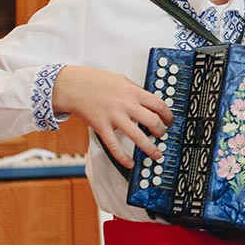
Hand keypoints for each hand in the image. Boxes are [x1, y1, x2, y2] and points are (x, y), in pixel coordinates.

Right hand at [53, 67, 171, 167]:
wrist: (74, 85)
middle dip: (161, 132)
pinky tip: (130, 163)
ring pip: (138, 137)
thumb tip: (150, 102)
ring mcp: (114, 117)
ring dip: (150, 148)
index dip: (168, 116)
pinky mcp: (102, 127)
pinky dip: (124, 158)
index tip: (170, 122)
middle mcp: (126, 105)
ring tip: (156, 154)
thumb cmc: (97, 82)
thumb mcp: (121, 80)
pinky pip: (115, 146)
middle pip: (153, 121)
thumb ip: (136, 91)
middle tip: (162, 136)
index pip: (159, 105)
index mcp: (133, 92)